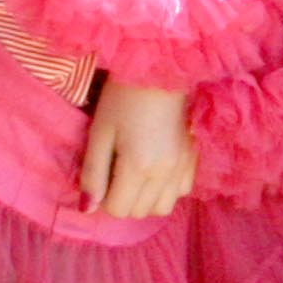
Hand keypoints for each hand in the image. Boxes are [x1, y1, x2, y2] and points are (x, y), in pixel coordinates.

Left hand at [80, 78, 196, 217]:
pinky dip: (166, 189)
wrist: (161, 70)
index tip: (101, 175)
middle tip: (115, 172)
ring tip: (136, 175)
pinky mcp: (195, 159)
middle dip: (123, 200)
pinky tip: (157, 170)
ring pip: (162, 208)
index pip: (117, 209)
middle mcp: (164, 173)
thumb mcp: (99, 133)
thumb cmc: (123, 98)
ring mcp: (183, 167)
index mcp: (138, 166)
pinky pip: (181, 192)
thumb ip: (93, 173)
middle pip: (139, 212)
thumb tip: (87, 209)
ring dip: (146, 200)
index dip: (103, 198)